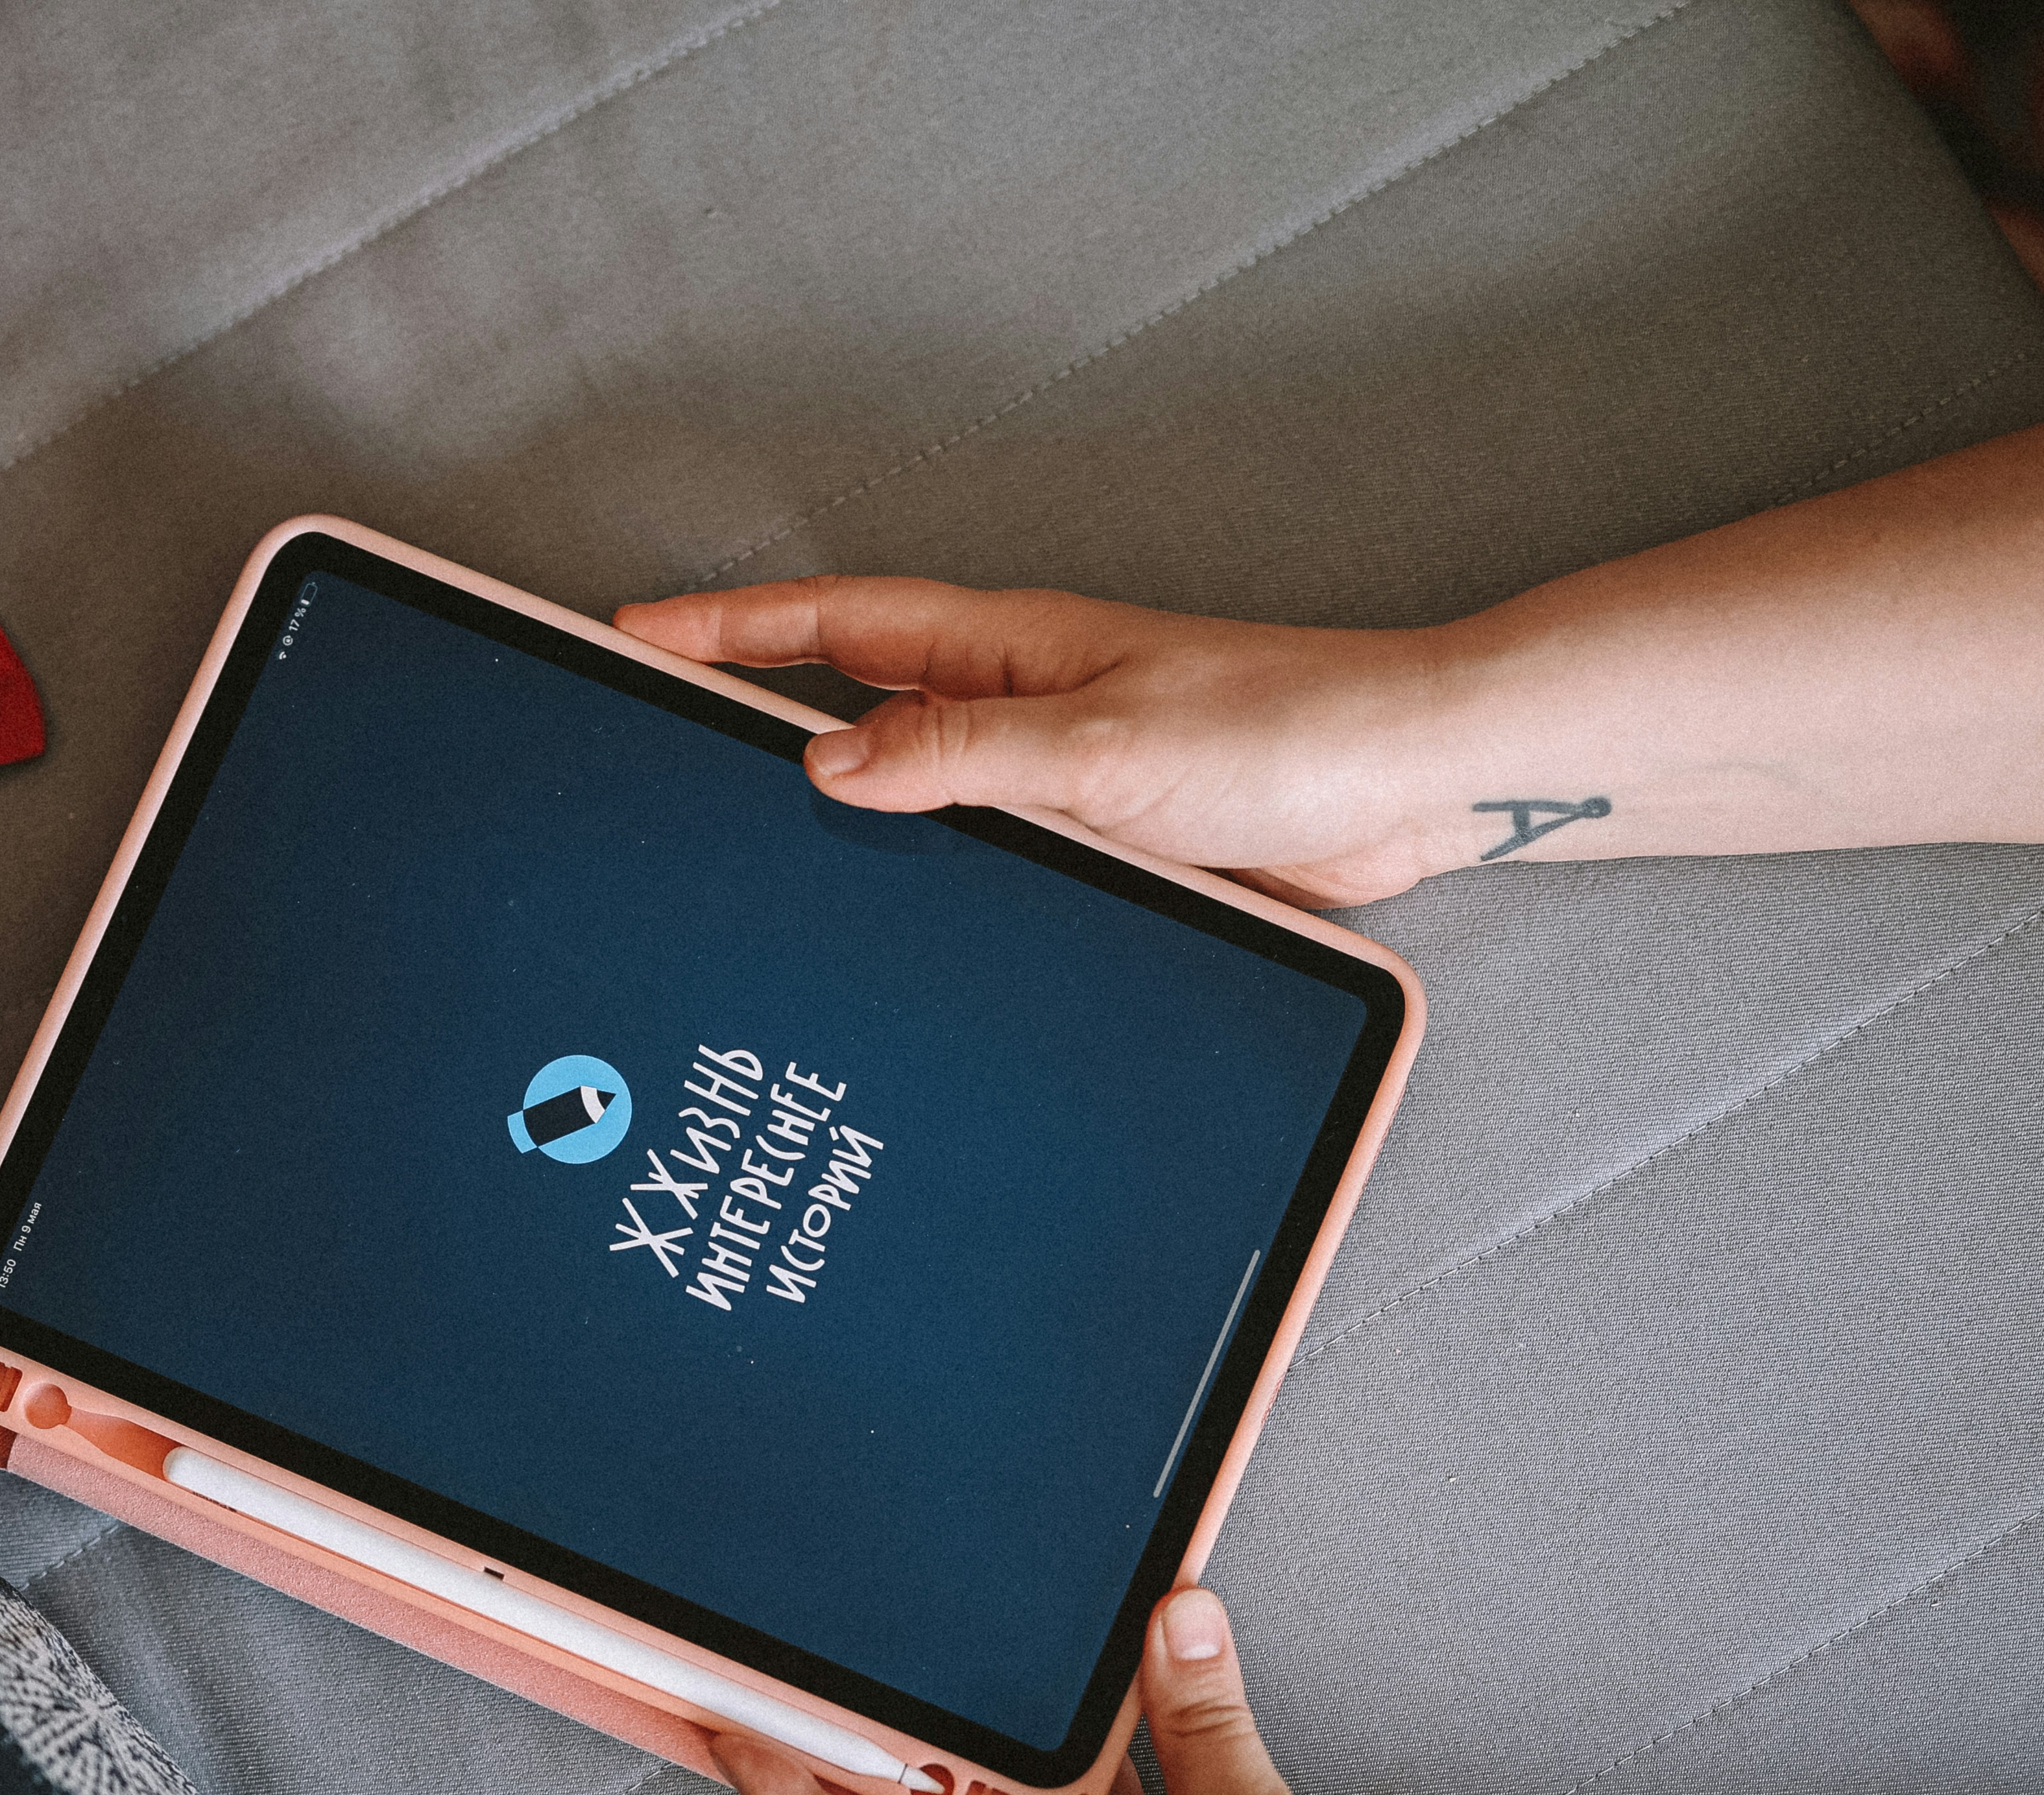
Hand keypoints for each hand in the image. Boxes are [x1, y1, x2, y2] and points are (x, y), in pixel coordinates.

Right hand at [616, 578, 1471, 907]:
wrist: (1410, 784)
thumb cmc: (1284, 736)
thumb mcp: (1099, 749)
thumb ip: (960, 757)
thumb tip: (827, 765)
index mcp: (1010, 651)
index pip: (836, 628)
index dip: (730, 632)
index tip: (633, 634)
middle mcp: (1021, 703)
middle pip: (852, 700)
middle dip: (747, 711)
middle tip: (648, 739)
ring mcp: (1058, 771)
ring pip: (913, 784)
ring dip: (832, 806)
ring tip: (732, 848)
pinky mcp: (1102, 838)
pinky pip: (982, 850)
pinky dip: (921, 868)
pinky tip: (888, 917)